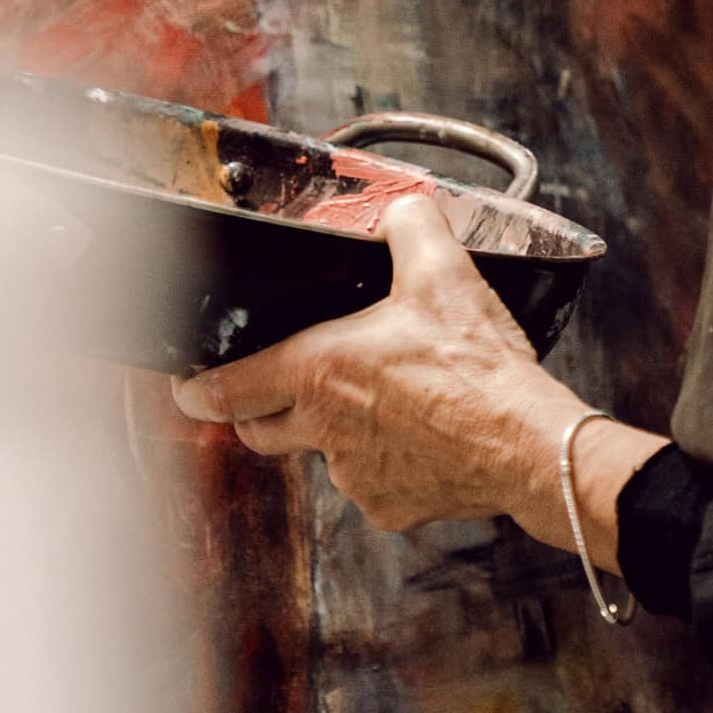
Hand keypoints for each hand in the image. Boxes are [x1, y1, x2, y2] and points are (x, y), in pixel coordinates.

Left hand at [171, 195, 590, 535]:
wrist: (525, 441)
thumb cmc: (479, 366)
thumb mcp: (443, 271)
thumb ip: (410, 225)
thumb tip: (402, 206)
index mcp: (318, 371)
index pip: (226, 389)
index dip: (198, 387)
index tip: (187, 387)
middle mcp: (324, 430)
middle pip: (259, 430)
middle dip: (256, 412)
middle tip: (274, 392)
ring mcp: (354, 475)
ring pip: (322, 455)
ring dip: (337, 432)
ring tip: (388, 403)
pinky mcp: (390, 507)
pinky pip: (371, 484)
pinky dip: (386, 463)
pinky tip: (422, 437)